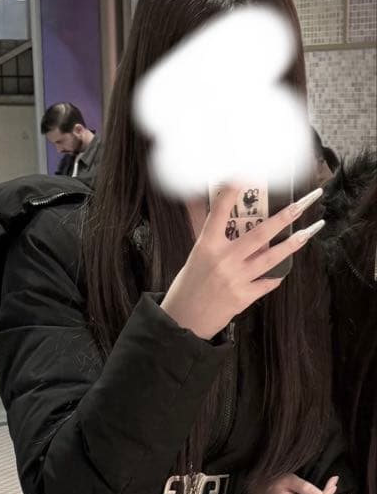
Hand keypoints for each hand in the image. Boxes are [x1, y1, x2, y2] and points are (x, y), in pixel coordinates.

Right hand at [160, 185, 323, 339]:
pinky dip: (275, 276)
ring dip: (292, 244)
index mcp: (207, 245)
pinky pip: (267, 283)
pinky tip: (283, 270)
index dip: (231, 192)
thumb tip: (218, 210)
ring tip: (309, 233)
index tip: (244, 174)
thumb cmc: (190, 284)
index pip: (220, 212)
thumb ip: (212, 234)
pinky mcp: (243, 297)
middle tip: (302, 204)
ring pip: (271, 258)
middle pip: (259, 234)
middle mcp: (223, 260)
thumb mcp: (197, 255)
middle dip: (284, 217)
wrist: (185, 319)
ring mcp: (235, 279)